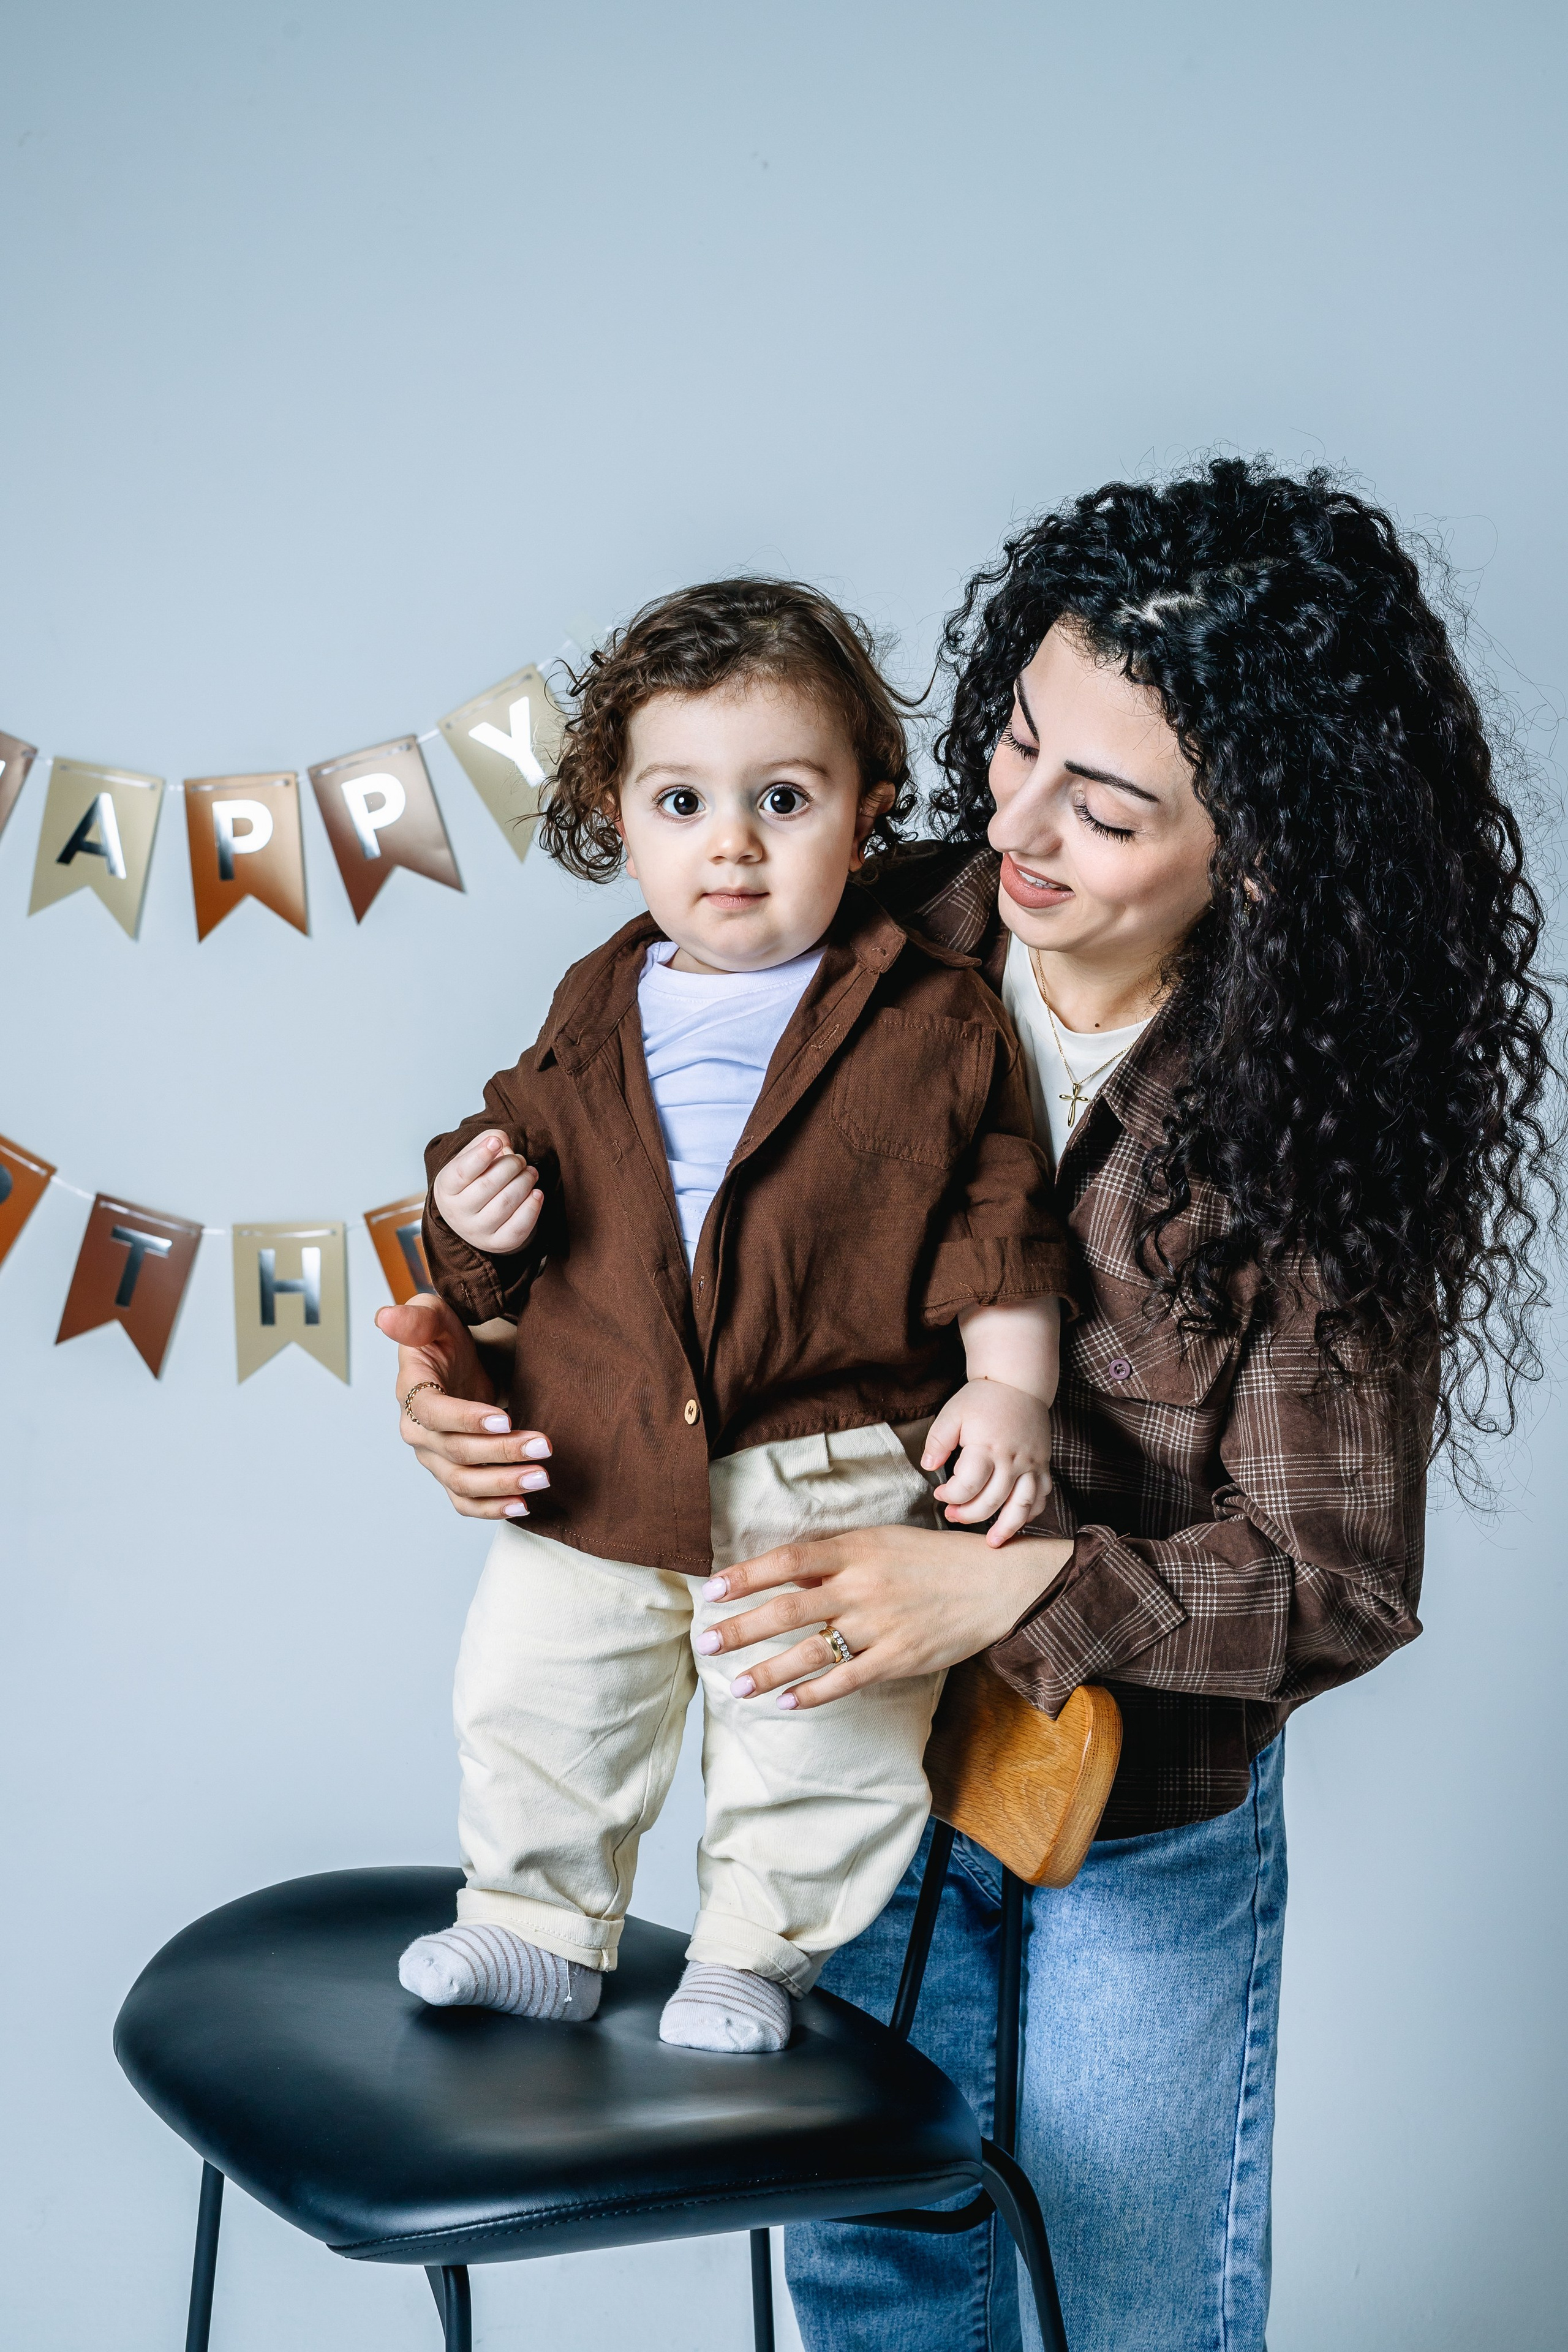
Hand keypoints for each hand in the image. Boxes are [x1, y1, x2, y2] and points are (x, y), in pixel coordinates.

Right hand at [375, 1291, 553, 1520]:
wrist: (455, 1361)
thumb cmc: (444, 1336)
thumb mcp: (433, 1316)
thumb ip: (415, 1318)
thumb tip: (386, 1316)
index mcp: (412, 1393)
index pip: (434, 1413)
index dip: (466, 1418)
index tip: (505, 1417)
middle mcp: (418, 1432)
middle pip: (457, 1453)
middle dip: (502, 1452)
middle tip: (544, 1447)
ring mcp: (434, 1458)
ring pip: (464, 1483)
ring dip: (503, 1484)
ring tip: (541, 1477)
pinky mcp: (451, 1474)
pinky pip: (466, 1501)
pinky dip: (492, 1508)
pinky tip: (523, 1505)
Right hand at [431, 1129, 543, 1253]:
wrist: (469, 1215)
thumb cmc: (472, 1180)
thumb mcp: (470, 1157)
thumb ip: (485, 1141)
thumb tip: (503, 1141)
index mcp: (446, 1187)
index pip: (462, 1172)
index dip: (480, 1155)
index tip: (496, 1142)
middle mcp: (457, 1212)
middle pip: (488, 1185)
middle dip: (511, 1166)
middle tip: (520, 1160)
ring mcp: (476, 1231)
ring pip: (505, 1204)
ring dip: (524, 1183)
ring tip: (530, 1173)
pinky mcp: (496, 1243)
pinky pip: (518, 1228)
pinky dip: (532, 1208)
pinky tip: (536, 1193)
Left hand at [694, 1523, 1074, 1708]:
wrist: (994, 1582)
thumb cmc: (930, 1558)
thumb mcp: (880, 1541)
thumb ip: (834, 1558)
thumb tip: (785, 1576)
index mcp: (855, 1550)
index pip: (788, 1561)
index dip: (746, 1576)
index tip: (711, 1590)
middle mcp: (863, 1586)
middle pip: (788, 1609)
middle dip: (741, 1628)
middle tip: (704, 1642)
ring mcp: (880, 1625)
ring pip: (811, 1651)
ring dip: (768, 1670)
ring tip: (734, 1685)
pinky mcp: (899, 1657)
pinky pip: (847, 1680)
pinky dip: (813, 1693)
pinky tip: (784, 1703)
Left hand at [920, 1377, 1052, 1546]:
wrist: (1019, 1383)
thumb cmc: (983, 1399)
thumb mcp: (952, 1413)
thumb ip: (938, 1440)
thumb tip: (928, 1466)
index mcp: (987, 1447)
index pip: (968, 1486)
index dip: (951, 1496)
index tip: (940, 1493)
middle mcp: (1013, 1460)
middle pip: (992, 1501)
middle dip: (969, 1514)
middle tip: (952, 1516)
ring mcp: (1032, 1465)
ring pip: (1023, 1507)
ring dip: (1007, 1528)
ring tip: (992, 1542)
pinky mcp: (1044, 1466)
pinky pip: (1042, 1497)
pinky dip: (1031, 1513)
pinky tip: (1017, 1521)